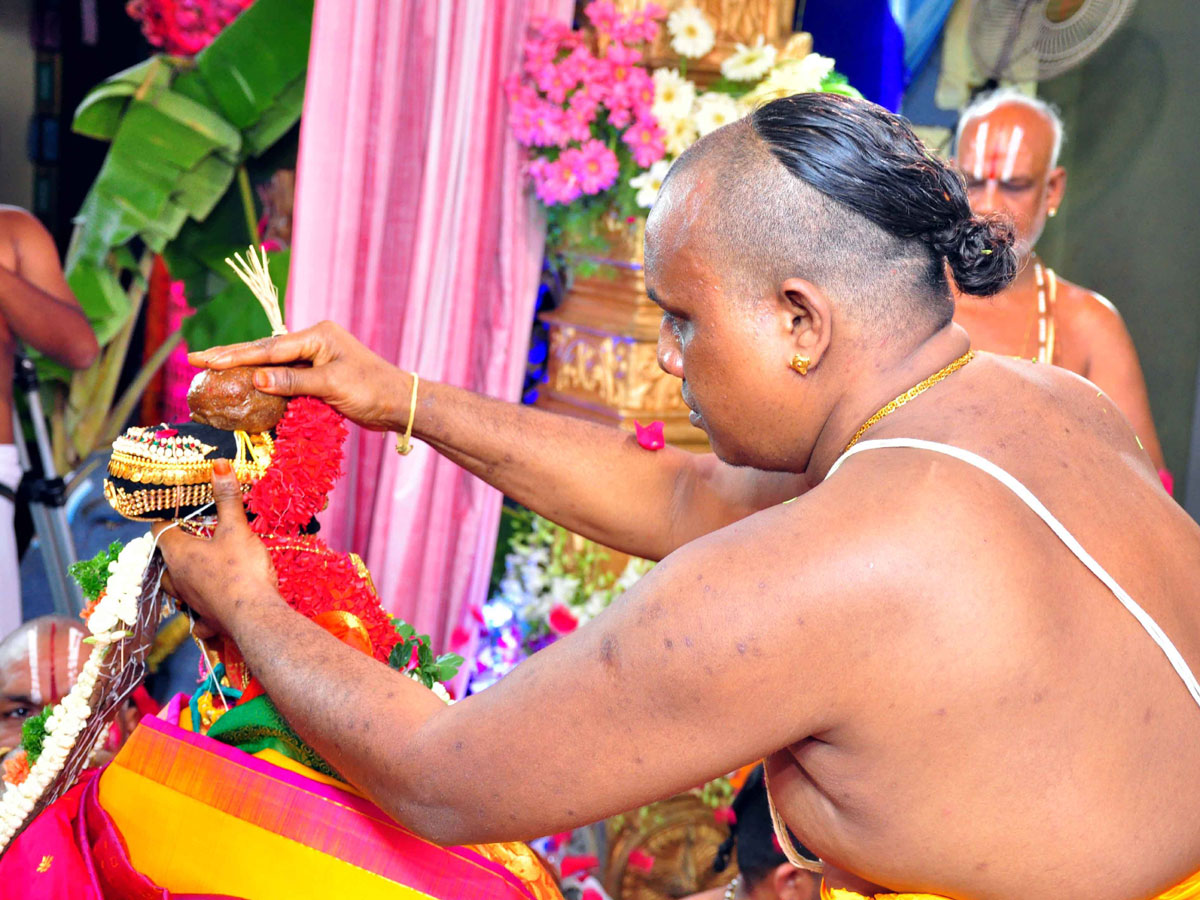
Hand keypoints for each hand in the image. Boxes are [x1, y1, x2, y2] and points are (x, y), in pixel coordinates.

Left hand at [153, 460, 280, 636]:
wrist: (255, 616)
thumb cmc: (241, 570)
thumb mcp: (237, 528)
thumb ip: (226, 498)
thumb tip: (218, 464)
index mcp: (180, 554)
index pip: (160, 531)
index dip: (166, 519)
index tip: (175, 511)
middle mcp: (178, 579)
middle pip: (165, 561)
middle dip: (174, 550)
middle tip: (190, 538)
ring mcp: (190, 602)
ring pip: (176, 589)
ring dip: (183, 580)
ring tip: (196, 572)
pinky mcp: (206, 620)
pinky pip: (195, 617)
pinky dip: (199, 613)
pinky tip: (207, 611)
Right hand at [188, 321, 406, 431]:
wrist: (398, 404)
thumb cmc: (372, 390)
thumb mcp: (331, 385)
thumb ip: (293, 381)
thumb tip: (256, 377)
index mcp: (317, 336)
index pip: (269, 348)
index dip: (235, 355)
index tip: (205, 360)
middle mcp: (313, 344)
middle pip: (264, 351)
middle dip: (230, 356)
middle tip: (194, 360)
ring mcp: (315, 360)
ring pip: (271, 364)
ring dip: (242, 368)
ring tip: (210, 369)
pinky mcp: (317, 378)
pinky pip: (283, 379)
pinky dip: (263, 384)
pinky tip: (243, 386)